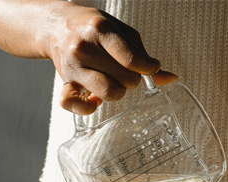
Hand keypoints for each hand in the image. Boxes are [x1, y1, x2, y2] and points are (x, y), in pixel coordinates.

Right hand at [48, 5, 175, 113]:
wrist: (57, 26)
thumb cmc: (94, 29)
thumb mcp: (121, 33)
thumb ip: (143, 55)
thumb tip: (170, 78)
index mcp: (101, 30)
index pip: (132, 59)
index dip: (148, 68)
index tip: (150, 68)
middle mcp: (84, 47)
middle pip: (124, 79)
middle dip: (132, 79)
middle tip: (126, 72)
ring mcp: (72, 66)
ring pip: (107, 92)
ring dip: (117, 92)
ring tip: (113, 82)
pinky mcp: (64, 82)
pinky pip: (73, 104)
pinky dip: (87, 108)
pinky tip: (95, 100)